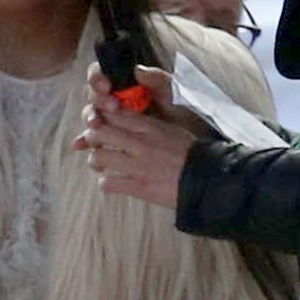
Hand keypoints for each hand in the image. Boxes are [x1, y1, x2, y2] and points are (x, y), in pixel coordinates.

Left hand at [73, 64, 207, 209]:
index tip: (100, 120)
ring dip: (97, 161)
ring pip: (99, 156)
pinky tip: (111, 182)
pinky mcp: (139, 187)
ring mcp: (138, 166)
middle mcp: (141, 143)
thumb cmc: (192, 154)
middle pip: (101, 131)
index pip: (115, 113)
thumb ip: (151, 125)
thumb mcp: (173, 130)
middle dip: (93, 136)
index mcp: (150, 127)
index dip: (102, 114)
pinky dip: (105, 183)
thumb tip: (133, 121)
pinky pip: (108, 183)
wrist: (207, 179)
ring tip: (102, 165)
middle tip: (95, 143)